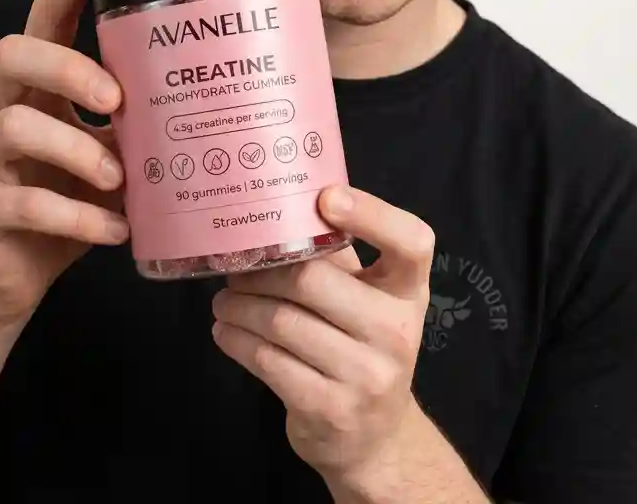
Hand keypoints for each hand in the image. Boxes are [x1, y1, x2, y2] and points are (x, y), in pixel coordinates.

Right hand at [0, 0, 128, 325]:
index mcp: (28, 90)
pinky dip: (80, 218)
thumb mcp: (100, 160)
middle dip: (70, 67)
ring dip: (81, 152)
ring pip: (15, 125)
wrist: (6, 284)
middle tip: (117, 99)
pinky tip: (115, 233)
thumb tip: (207, 104)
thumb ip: (129, 131)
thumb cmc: (62, 209)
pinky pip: (24, 203)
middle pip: (12, 53)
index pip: (42, 22)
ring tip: (122, 180)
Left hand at [210, 186, 433, 481]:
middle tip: (234, 268)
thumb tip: (279, 204)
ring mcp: (366, 374)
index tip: (327, 198)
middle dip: (260, 271)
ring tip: (224, 300)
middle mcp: (396, 330)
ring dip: (238, 306)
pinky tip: (226, 331)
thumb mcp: (367, 298)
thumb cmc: (362, 345)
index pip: (412, 242)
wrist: (376, 437)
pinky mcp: (330, 409)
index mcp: (408, 290)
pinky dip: (236, 340)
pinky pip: (268, 361)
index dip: (372, 214)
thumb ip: (338, 255)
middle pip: (312, 280)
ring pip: (281, 321)